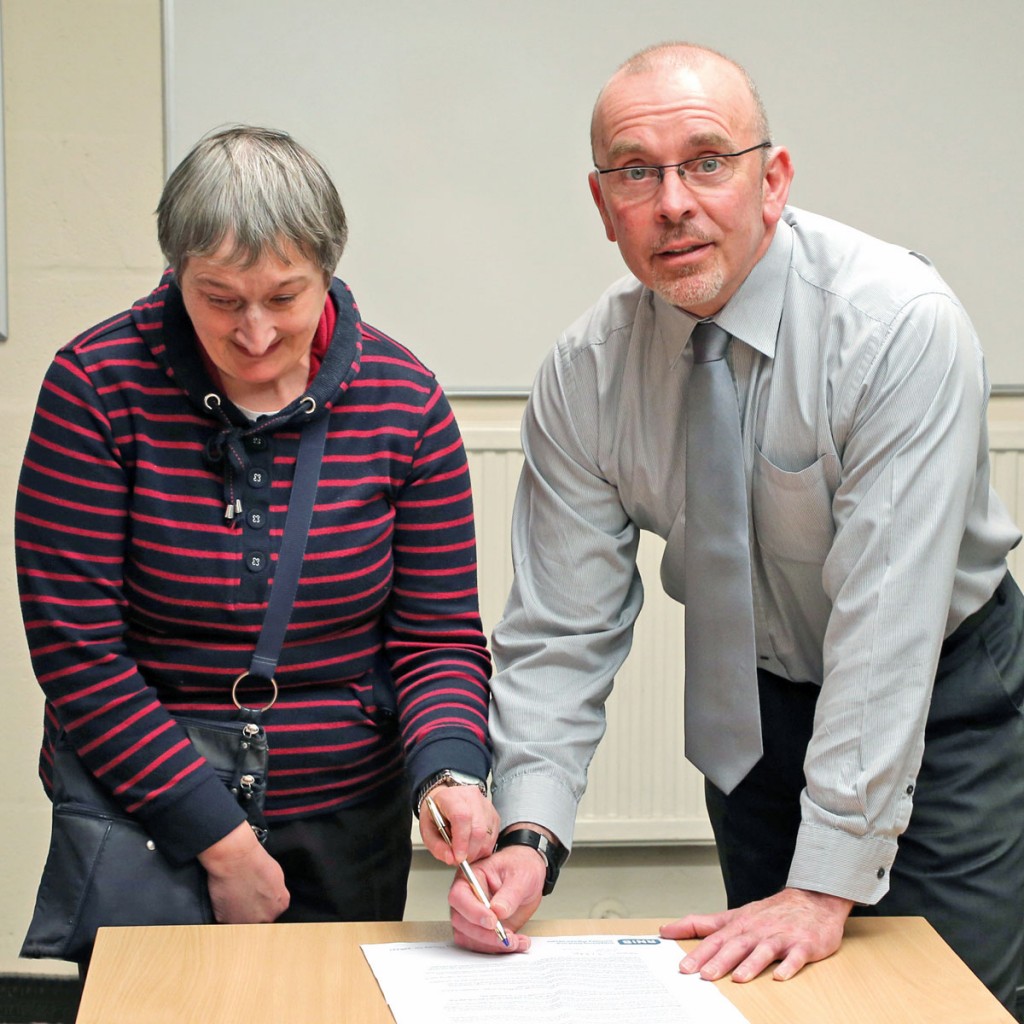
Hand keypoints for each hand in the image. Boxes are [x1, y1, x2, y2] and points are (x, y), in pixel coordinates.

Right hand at [198, 822, 290, 923]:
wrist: (235, 858)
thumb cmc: (255, 861)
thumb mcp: (278, 875)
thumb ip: (277, 892)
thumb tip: (272, 896)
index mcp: (280, 905)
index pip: (274, 910)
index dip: (265, 903)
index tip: (259, 897)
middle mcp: (265, 917)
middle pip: (260, 919)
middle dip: (254, 910)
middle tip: (246, 895)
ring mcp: (246, 921)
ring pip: (243, 921)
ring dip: (240, 912)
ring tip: (236, 895)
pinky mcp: (227, 920)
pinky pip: (226, 919)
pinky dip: (225, 910)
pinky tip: (227, 896)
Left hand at [418, 784, 499, 864]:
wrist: (446, 800)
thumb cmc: (436, 813)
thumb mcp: (427, 830)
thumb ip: (437, 846)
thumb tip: (451, 859)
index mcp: (451, 797)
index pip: (461, 817)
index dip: (461, 841)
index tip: (458, 858)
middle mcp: (471, 798)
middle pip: (478, 829)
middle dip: (469, 852)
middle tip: (458, 859)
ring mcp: (485, 805)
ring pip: (487, 836)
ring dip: (476, 852)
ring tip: (464, 851)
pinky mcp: (494, 815)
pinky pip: (493, 838)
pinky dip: (483, 848)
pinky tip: (472, 846)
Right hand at [449, 845, 545, 952]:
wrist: (529, 876)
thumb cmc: (520, 867)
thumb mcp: (520, 875)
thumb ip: (509, 893)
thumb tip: (498, 911)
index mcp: (471, 877)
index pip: (459, 896)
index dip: (472, 911)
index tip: (492, 921)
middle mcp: (468, 898)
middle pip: (460, 922)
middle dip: (484, 934)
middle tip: (506, 936)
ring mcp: (473, 916)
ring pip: (469, 938)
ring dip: (492, 945)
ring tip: (515, 941)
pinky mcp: (483, 930)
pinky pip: (482, 945)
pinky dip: (498, 949)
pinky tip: (517, 943)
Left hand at [660, 887, 852, 982]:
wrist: (812, 900)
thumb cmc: (769, 913)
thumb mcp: (734, 916)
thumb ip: (702, 924)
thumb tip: (668, 930)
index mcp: (740, 925)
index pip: (715, 939)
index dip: (699, 953)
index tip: (683, 967)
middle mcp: (758, 930)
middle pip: (736, 945)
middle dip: (720, 960)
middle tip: (703, 975)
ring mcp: (781, 937)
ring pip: (764, 950)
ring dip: (751, 964)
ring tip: (738, 979)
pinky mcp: (804, 944)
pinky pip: (796, 956)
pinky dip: (789, 965)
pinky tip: (780, 976)